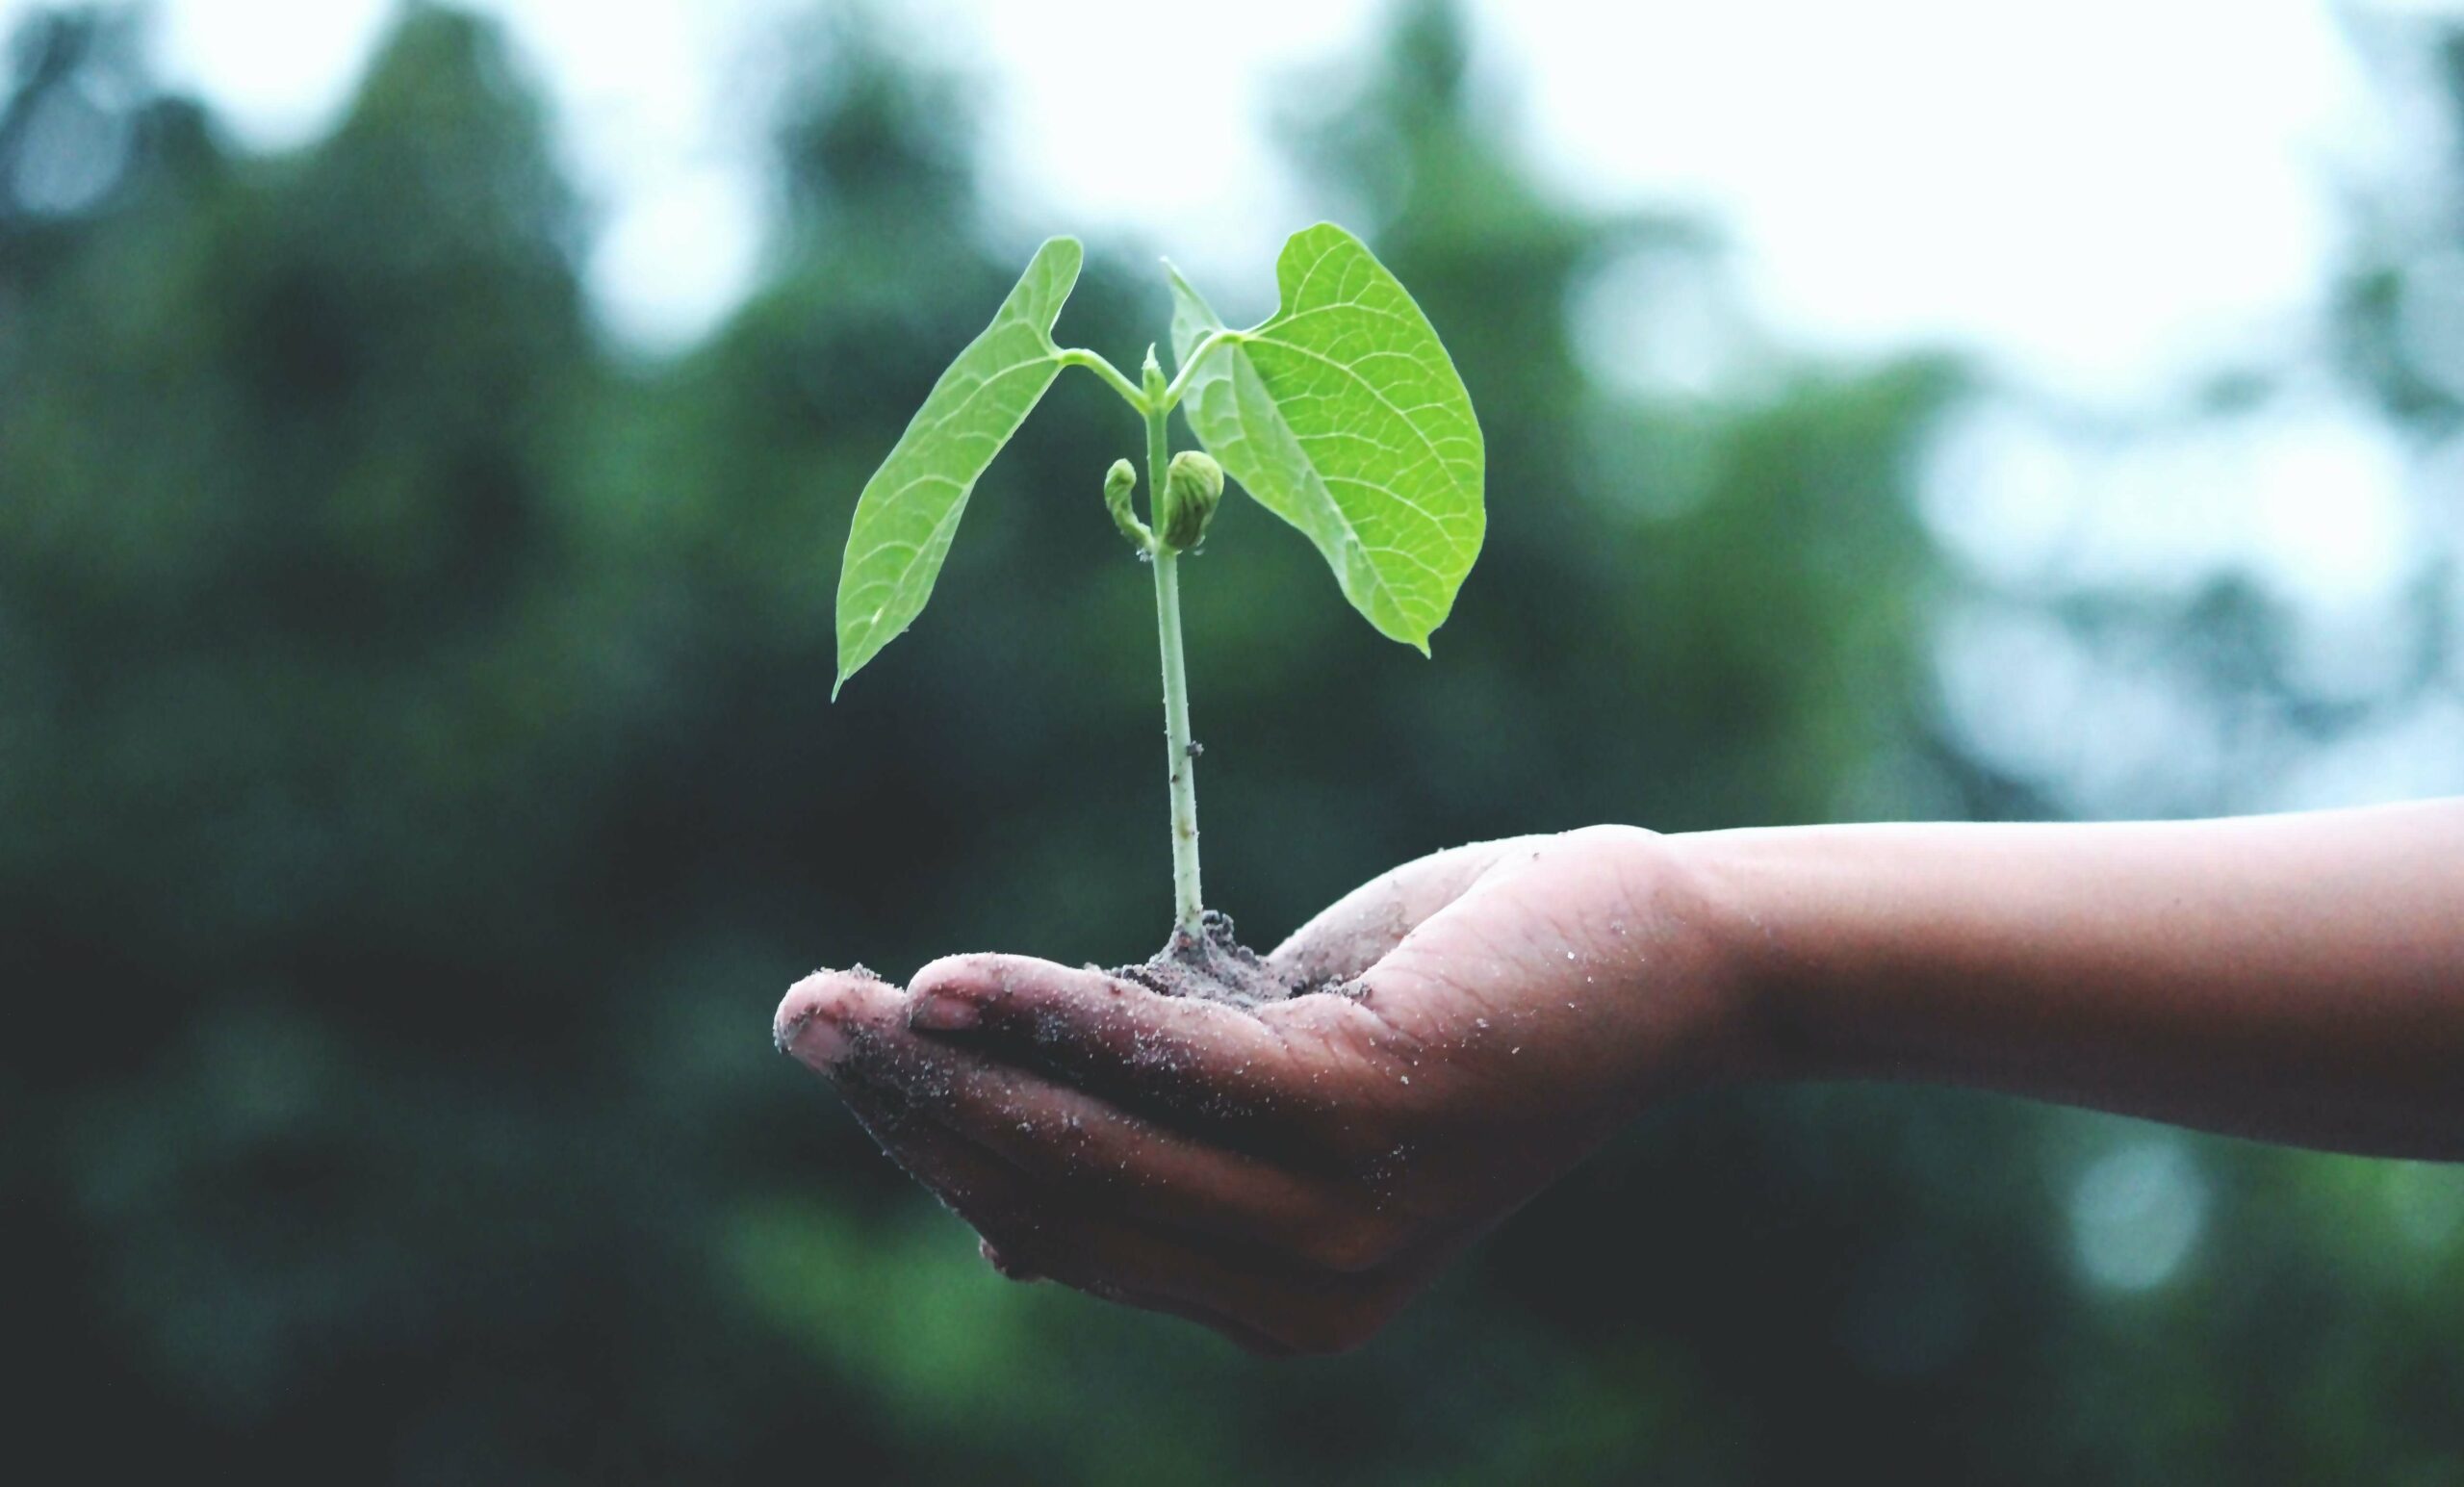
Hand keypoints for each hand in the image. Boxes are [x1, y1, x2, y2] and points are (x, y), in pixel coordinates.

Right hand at [773, 826, 1763, 1354]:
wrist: (1658, 955)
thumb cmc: (1460, 997)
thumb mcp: (1286, 1079)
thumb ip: (1161, 1138)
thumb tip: (995, 1220)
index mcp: (1278, 1298)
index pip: (1064, 1230)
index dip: (941, 1149)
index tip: (852, 1058)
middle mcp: (1305, 1293)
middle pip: (1055, 1196)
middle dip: (911, 1108)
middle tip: (801, 1016)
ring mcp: (1340, 1217)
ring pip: (1090, 1142)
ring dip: (946, 1065)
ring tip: (836, 1001)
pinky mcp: (1369, 1115)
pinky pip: (1167, 1064)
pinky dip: (1051, 1016)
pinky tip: (952, 980)